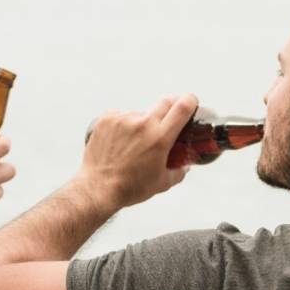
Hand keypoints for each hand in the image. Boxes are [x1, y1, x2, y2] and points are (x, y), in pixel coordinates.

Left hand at [76, 94, 197, 209]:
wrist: (98, 188)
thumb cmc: (130, 188)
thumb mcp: (162, 183)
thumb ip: (178, 172)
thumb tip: (185, 166)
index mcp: (160, 138)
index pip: (182, 108)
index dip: (190, 101)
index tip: (191, 101)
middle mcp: (143, 124)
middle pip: (165, 102)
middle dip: (171, 106)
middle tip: (170, 116)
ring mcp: (123, 120)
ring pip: (141, 113)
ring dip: (143, 123)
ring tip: (135, 143)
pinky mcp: (106, 119)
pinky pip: (121, 115)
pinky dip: (124, 125)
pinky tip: (120, 140)